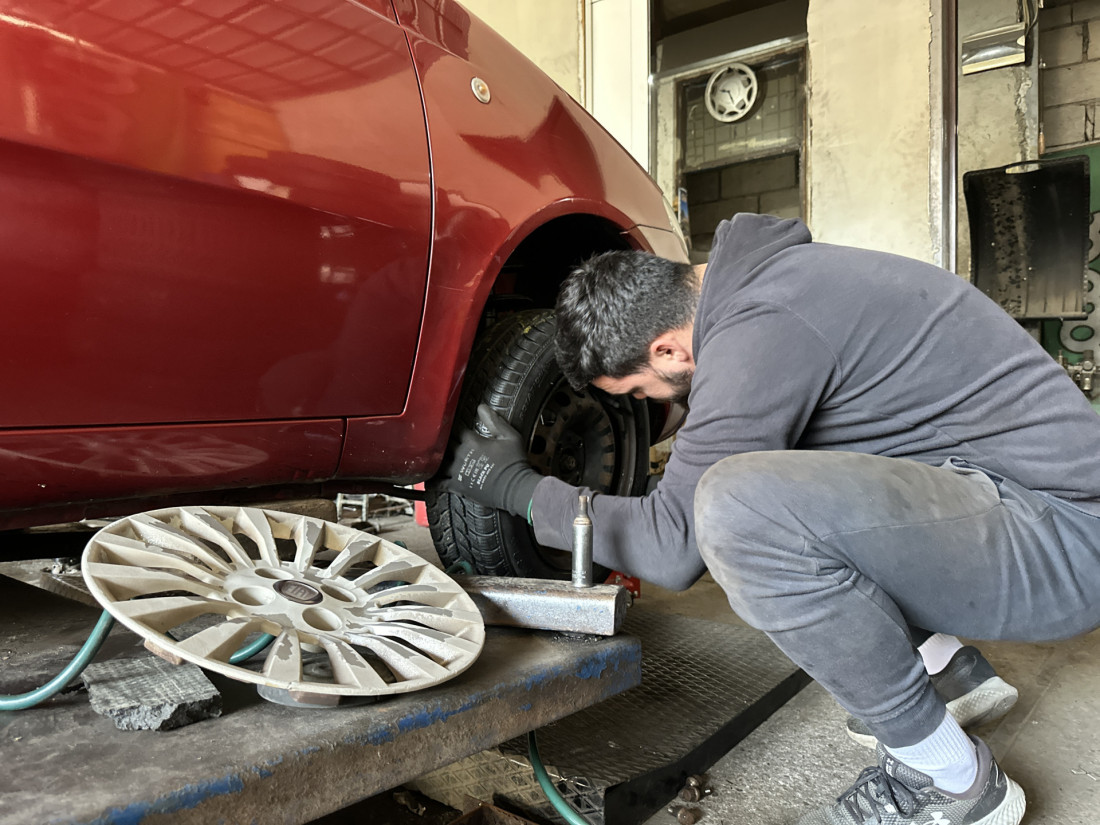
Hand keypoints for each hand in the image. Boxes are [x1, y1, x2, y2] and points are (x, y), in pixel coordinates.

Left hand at [435, 404, 541, 518]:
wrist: (514, 488)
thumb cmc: (514, 463)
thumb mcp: (510, 437)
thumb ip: (495, 421)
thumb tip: (481, 407)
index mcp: (472, 441)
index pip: (457, 429)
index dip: (454, 425)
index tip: (452, 423)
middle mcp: (461, 455)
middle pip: (445, 443)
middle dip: (444, 440)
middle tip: (441, 438)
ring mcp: (457, 471)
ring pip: (439, 462)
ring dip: (437, 458)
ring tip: (433, 455)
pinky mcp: (457, 486)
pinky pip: (439, 483)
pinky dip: (433, 480)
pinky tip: (429, 477)